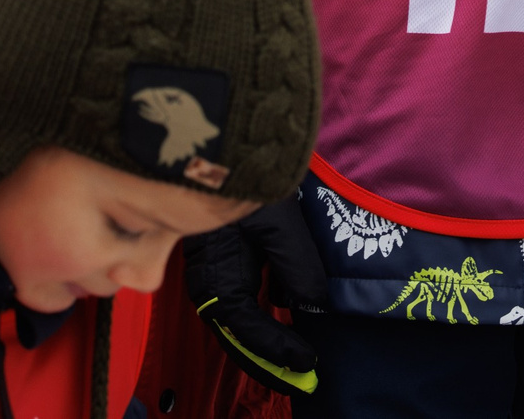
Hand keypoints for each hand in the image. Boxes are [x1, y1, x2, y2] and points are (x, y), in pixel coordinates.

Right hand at [183, 193, 328, 396]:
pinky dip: (265, 317)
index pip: (246, 329)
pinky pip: (244, 301)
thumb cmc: (244, 176)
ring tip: (299, 361)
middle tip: (303, 380)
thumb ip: (296, 265)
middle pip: (238, 337)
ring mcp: (216, 272)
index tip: (306, 362)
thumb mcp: (276, 221)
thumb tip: (313, 303)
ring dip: (267, 343)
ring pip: (240, 323)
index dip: (276, 350)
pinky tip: (290, 318)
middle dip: (268, 362)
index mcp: (216, 275)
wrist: (225, 143)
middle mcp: (210, 281)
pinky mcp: (226, 261)